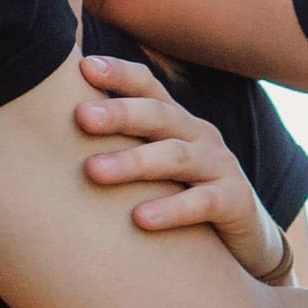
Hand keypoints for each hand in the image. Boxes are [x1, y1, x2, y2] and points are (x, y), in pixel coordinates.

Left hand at [74, 53, 292, 283]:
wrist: (246, 240)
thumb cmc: (183, 196)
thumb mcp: (157, 165)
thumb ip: (121, 143)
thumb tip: (61, 125)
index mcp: (175, 121)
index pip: (147, 86)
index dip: (118, 74)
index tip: (83, 67)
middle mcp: (198, 135)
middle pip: (158, 115)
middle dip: (119, 113)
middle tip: (80, 117)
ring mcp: (220, 166)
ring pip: (175, 157)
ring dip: (133, 162)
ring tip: (93, 172)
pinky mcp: (235, 201)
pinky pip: (203, 202)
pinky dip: (172, 209)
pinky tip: (140, 219)